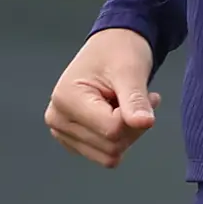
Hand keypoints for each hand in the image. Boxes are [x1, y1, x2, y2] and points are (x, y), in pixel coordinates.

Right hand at [43, 26, 161, 167]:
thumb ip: (135, 99)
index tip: (142, 94)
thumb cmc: (118, 52)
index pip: (111, 130)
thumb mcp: (130, 70)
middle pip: (111, 147)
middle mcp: (57, 119)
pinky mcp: (73, 141)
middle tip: (139, 99)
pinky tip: (120, 114)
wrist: (110, 47)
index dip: (133, 117)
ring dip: (128, 132)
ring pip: (110, 155)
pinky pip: (105, 155)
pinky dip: (120, 137)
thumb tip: (145, 123)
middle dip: (133, 125)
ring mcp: (62, 132)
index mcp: (65, 98)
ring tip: (128, 105)